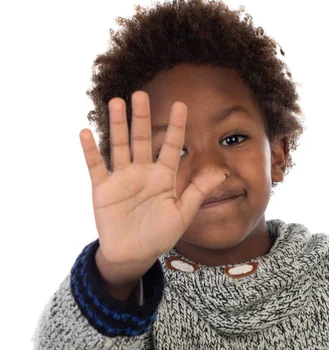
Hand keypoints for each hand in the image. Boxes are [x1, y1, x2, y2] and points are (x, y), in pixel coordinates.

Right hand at [79, 91, 226, 271]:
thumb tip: (221, 171)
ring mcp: (122, 178)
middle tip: (141, 94)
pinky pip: (96, 165)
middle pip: (143, 139)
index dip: (176, 126)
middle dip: (142, 117)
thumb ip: (197, 191)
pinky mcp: (103, 188)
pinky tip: (86, 132)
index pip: (171, 146)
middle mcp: (143, 171)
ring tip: (116, 102)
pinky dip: (90, 150)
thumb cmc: (159, 235)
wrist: (133, 255)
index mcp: (163, 176)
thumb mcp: (182, 214)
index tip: (181, 104)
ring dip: (117, 125)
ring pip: (119, 145)